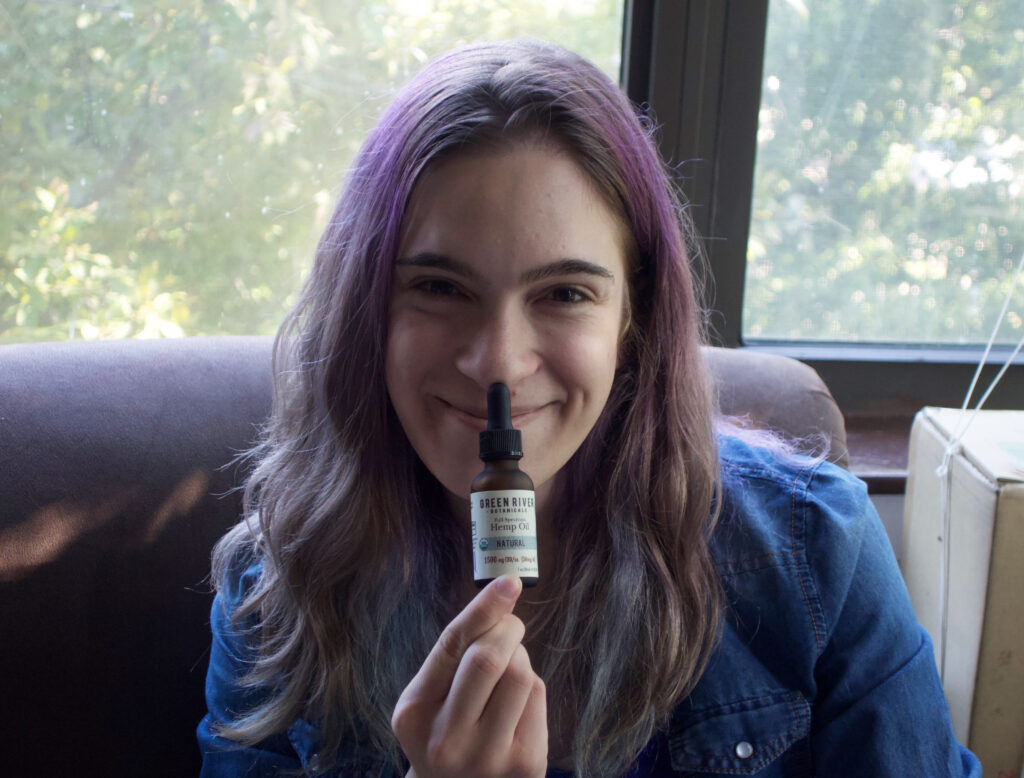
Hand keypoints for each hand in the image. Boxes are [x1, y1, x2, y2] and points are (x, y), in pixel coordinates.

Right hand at [392, 575, 547, 777]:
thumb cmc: (446, 731)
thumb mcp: (431, 697)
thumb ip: (455, 653)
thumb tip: (502, 598)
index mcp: (414, 713)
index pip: (451, 646)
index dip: (483, 608)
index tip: (509, 582)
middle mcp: (446, 740)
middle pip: (488, 657)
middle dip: (506, 629)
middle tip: (510, 627)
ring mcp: (487, 757)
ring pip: (520, 674)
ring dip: (520, 657)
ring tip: (508, 671)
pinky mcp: (526, 764)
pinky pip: (538, 696)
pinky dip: (531, 686)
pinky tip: (516, 703)